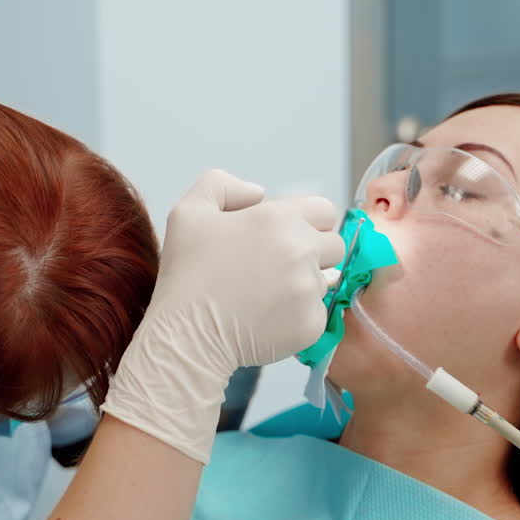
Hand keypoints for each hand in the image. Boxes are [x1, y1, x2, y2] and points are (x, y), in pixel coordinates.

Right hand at [100, 170, 344, 461]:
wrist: (185, 335)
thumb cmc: (186, 274)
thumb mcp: (189, 211)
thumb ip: (223, 185)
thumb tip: (259, 193)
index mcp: (279, 219)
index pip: (324, 211)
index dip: (307, 222)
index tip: (286, 238)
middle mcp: (302, 251)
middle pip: (333, 246)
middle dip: (313, 253)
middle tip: (276, 268)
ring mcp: (310, 290)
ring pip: (326, 281)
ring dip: (305, 285)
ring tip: (266, 295)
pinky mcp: (312, 324)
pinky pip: (318, 313)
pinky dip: (299, 316)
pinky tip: (269, 318)